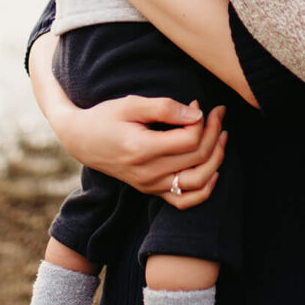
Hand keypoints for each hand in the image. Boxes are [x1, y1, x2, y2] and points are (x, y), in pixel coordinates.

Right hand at [57, 97, 226, 208]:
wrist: (82, 141)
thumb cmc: (106, 117)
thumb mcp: (131, 104)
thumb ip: (165, 108)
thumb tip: (196, 115)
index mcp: (142, 150)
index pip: (190, 141)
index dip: (202, 120)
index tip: (198, 103)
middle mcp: (148, 173)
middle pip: (198, 158)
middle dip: (215, 133)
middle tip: (218, 113)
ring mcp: (150, 186)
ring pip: (198, 181)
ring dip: (217, 158)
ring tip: (222, 135)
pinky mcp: (151, 191)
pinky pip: (184, 201)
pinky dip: (205, 189)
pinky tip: (214, 170)